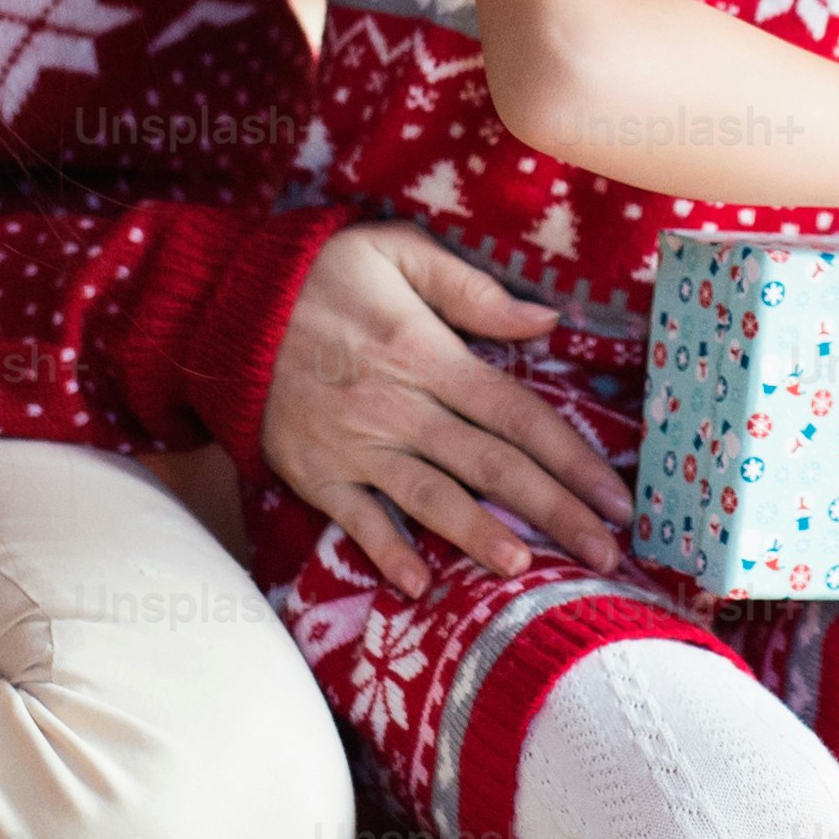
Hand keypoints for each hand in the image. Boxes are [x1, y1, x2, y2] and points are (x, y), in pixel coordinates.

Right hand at [259, 223, 635, 593]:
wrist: (221, 305)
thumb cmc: (321, 273)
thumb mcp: (399, 251)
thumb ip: (474, 291)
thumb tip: (547, 321)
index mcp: (429, 353)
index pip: (518, 414)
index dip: (573, 458)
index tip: (617, 497)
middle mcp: (399, 407)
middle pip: (492, 466)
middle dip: (555, 512)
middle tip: (605, 553)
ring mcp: (355, 446)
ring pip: (433, 498)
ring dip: (481, 538)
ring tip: (528, 570)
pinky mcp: (314, 473)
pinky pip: (356, 521)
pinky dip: (386, 553)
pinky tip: (419, 586)